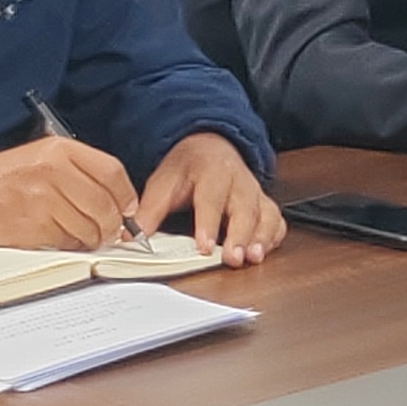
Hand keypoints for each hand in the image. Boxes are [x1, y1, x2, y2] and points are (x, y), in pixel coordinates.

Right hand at [0, 136, 139, 249]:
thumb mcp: (40, 157)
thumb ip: (78, 172)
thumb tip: (116, 198)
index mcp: (59, 150)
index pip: (111, 171)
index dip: (126, 195)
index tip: (129, 209)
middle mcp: (53, 172)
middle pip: (104, 204)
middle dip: (113, 224)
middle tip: (110, 232)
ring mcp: (43, 200)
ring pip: (88, 227)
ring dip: (92, 238)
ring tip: (83, 235)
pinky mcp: (32, 226)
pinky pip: (66, 241)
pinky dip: (69, 245)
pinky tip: (59, 238)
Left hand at [136, 133, 281, 262]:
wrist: (210, 147)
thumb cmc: (187, 168)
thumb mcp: (163, 182)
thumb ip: (149, 211)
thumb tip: (130, 237)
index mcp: (212, 170)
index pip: (211, 198)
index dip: (208, 224)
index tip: (204, 247)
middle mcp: (239, 180)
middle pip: (245, 208)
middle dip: (241, 235)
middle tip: (234, 258)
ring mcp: (255, 193)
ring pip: (266, 214)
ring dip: (262, 237)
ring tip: (253, 257)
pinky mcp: (263, 204)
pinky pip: (276, 220)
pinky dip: (273, 236)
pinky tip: (263, 251)